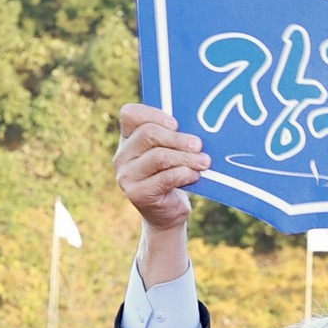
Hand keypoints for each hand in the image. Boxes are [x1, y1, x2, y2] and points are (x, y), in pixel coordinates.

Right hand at [115, 103, 206, 286]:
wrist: (167, 214)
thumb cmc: (173, 177)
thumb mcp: (172, 154)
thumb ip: (175, 139)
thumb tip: (198, 130)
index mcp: (128, 139)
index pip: (129, 114)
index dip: (153, 114)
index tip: (176, 124)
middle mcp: (122, 156)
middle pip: (148, 134)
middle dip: (178, 138)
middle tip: (199, 145)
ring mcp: (127, 175)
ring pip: (159, 156)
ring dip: (187, 158)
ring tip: (204, 162)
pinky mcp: (137, 194)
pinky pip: (166, 178)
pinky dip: (184, 174)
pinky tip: (195, 175)